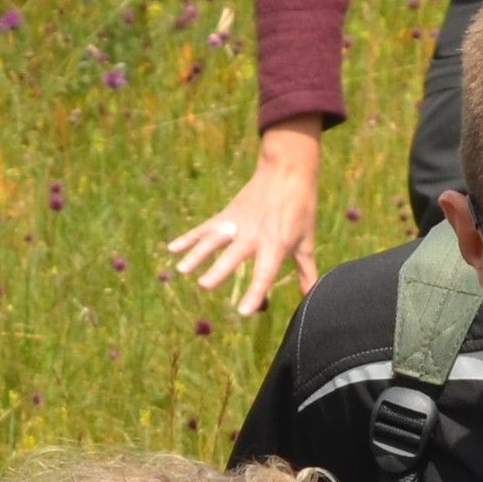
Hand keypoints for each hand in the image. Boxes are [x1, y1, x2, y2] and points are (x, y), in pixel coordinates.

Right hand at [161, 121, 324, 317]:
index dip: (254, 293)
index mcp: (275, 245)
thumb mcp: (306, 241)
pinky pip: (205, 228)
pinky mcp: (227, 214)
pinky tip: (171, 248)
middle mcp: (253, 236)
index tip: (242, 311)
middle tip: (204, 285)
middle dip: (218, 270)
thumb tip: (311, 296)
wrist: (287, 170)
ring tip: (181, 269)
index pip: (264, 274)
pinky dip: (188, 237)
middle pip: (233, 256)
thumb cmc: (301, 208)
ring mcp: (238, 223)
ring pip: (214, 240)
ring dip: (196, 253)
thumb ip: (306, 271)